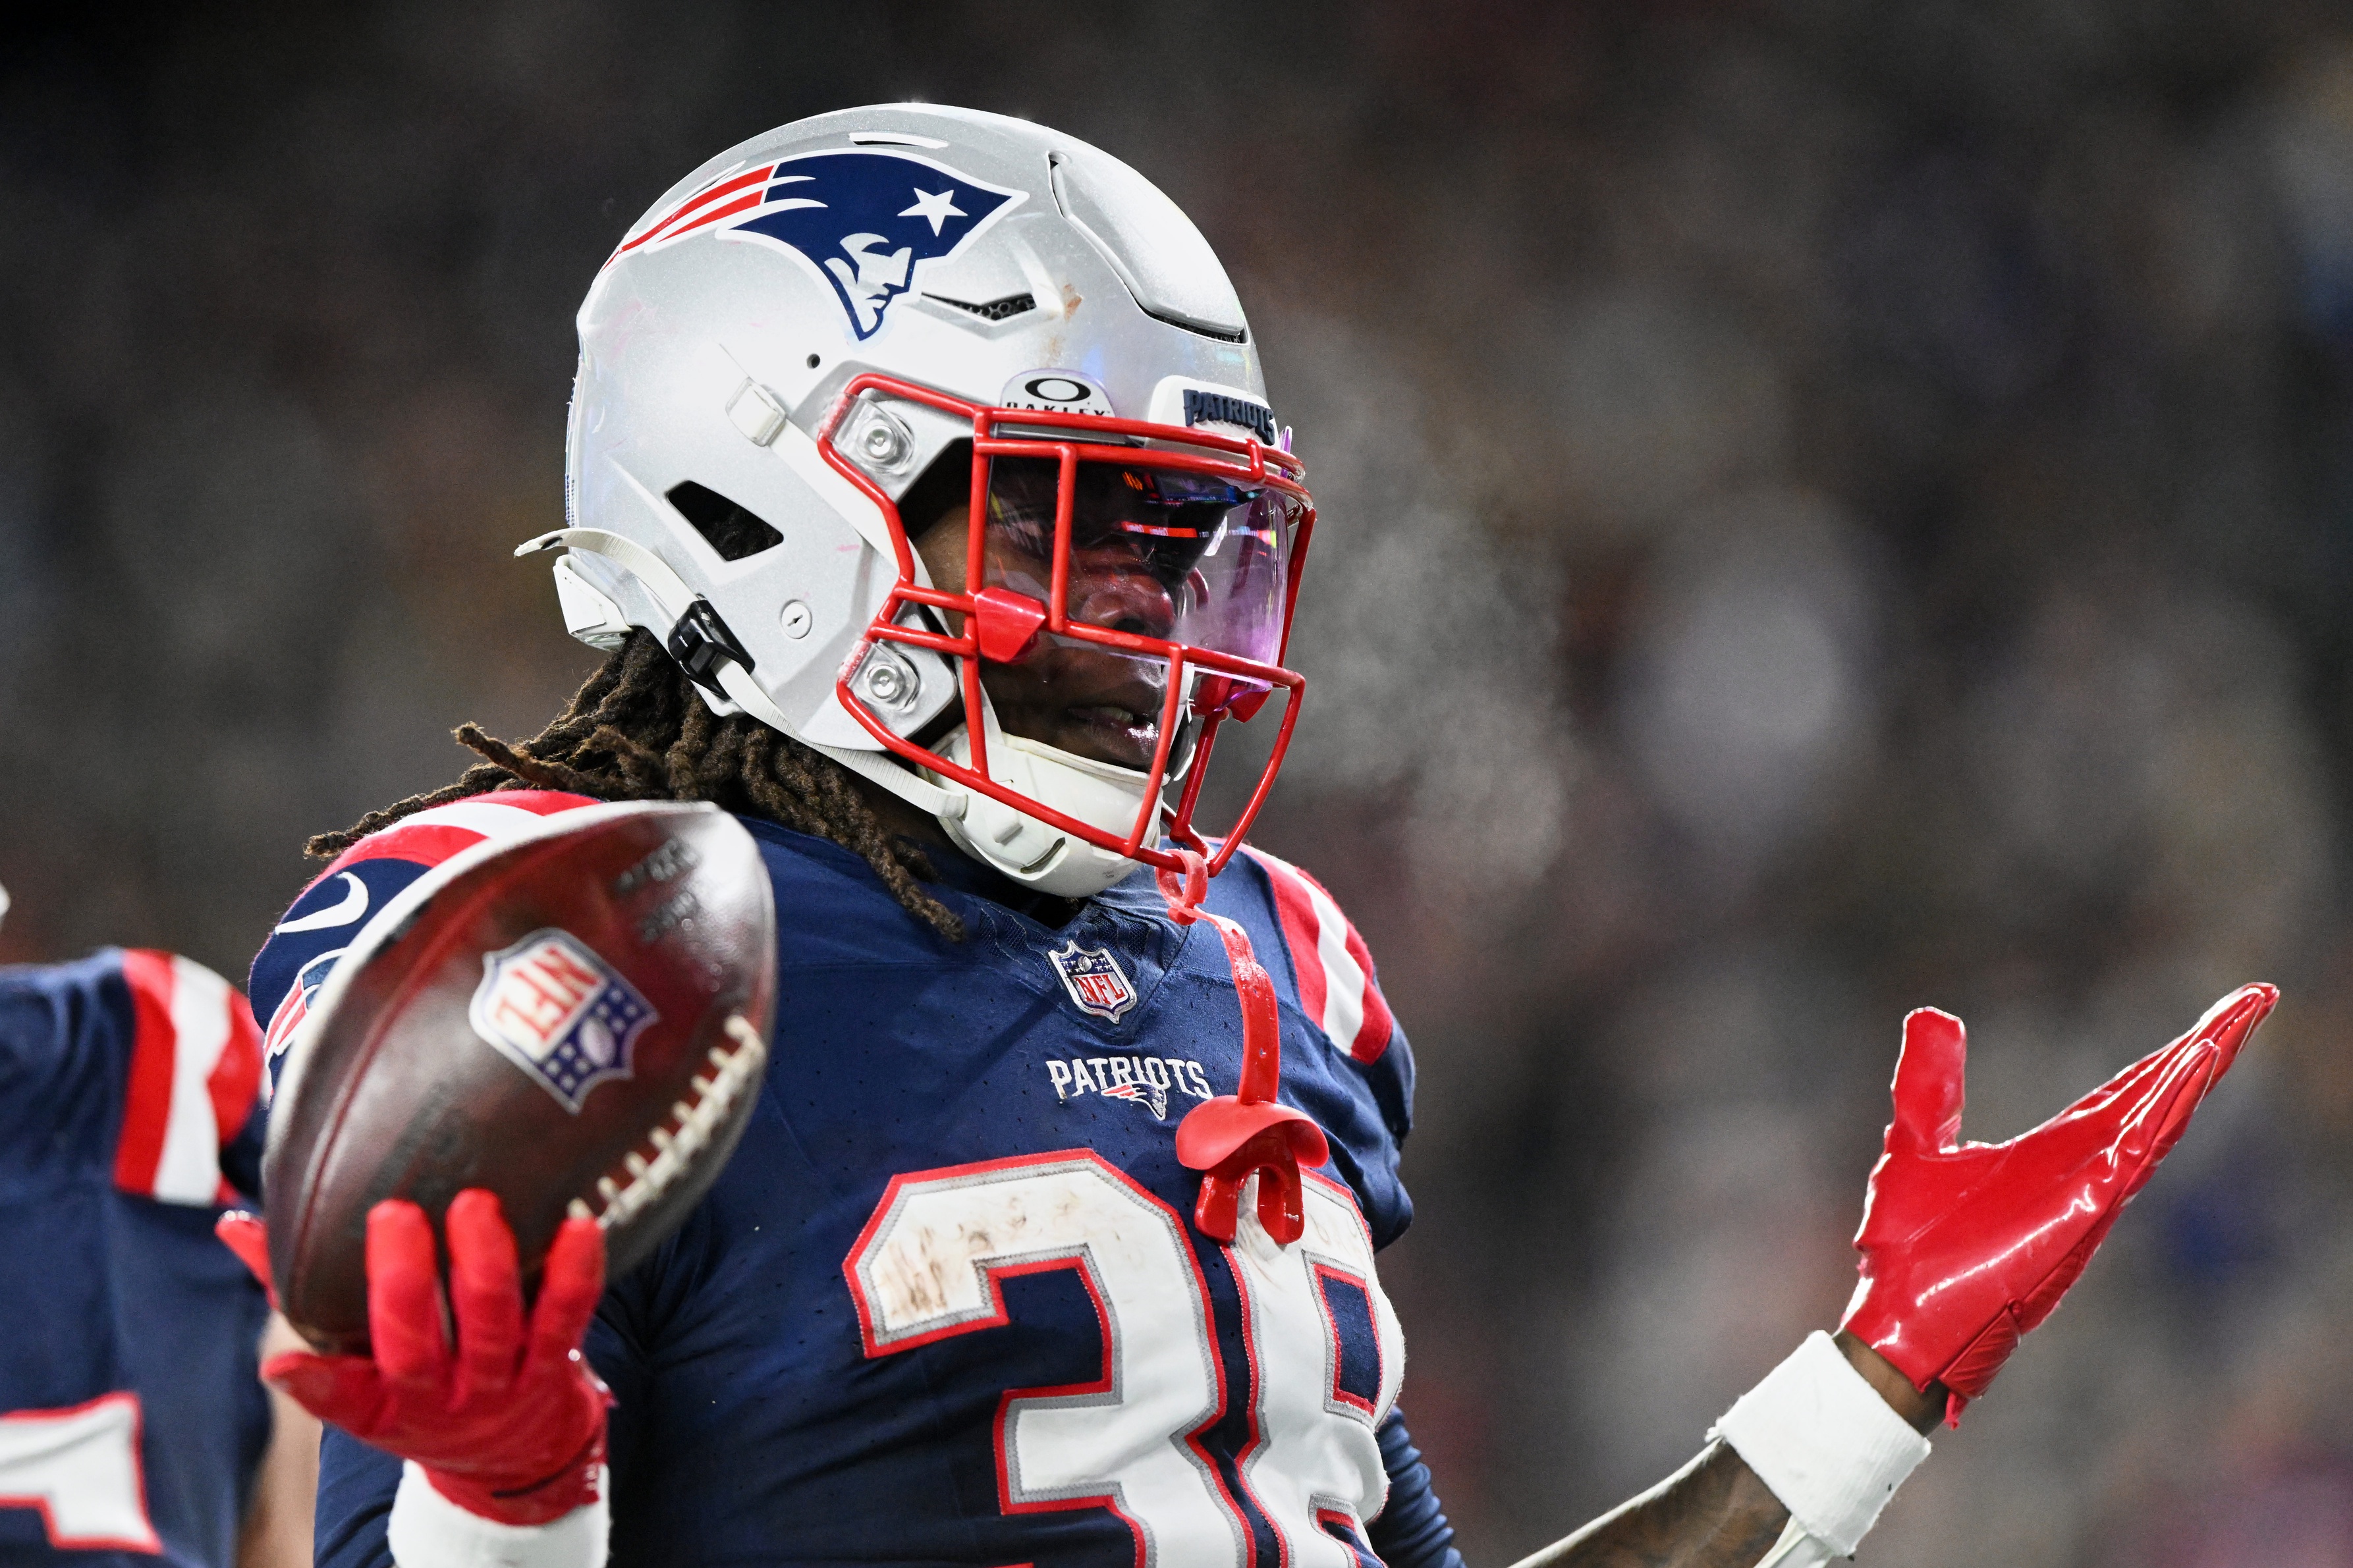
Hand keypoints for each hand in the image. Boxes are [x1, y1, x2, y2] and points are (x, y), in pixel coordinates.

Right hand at [217, 1190, 610, 1523]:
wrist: (516, 1451)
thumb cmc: (420, 1382)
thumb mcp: (357, 1361)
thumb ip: (297, 1292)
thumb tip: (236, 1226)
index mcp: (382, 1400)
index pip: (338, 1394)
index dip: (312, 1382)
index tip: (280, 1365)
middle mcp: (440, 1397)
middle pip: (415, 1346)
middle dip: (403, 1282)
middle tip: (394, 1213)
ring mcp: (501, 1382)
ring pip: (492, 1326)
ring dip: (484, 1265)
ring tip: (476, 1206)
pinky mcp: (557, 1363)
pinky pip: (567, 1316)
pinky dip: (575, 1272)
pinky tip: (580, 1225)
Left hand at [1841, 984, 2275, 1424]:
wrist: (1897, 1321)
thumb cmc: (1909, 1252)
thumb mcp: (1915, 1142)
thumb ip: (1931, 1083)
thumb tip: (1933, 1016)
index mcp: (2052, 1155)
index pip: (2125, 1095)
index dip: (2167, 1059)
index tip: (2213, 1020)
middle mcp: (2082, 1171)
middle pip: (2158, 1098)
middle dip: (2207, 1048)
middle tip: (2255, 999)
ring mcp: (2088, 1193)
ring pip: (2160, 1119)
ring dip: (2198, 1068)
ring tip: (2238, 1017)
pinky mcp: (2082, 1214)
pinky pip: (2137, 1152)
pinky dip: (2166, 1108)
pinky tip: (2194, 1066)